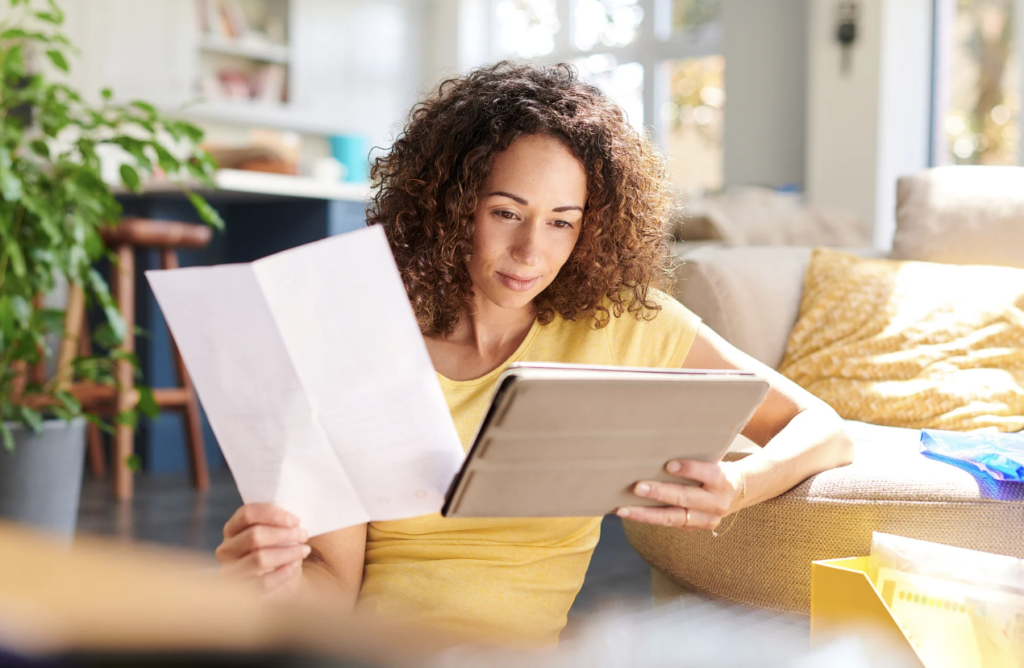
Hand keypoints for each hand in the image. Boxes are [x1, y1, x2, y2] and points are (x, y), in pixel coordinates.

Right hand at [216, 503, 310, 597]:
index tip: (296, 520)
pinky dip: (281, 574)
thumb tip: (295, 519)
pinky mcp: (240, 592)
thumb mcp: (276, 534)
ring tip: (304, 551)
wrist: (279, 584)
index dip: (273, 514)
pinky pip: (262, 583)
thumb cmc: (278, 551)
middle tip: (304, 535)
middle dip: (284, 534)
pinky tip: (292, 568)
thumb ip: (279, 523)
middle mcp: (226, 549)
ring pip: (259, 559)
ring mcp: (230, 571)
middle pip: (254, 535)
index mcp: (233, 528)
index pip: (247, 514)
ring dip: (287, 553)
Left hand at [616, 460, 743, 530]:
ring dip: (646, 514)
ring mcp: (706, 519)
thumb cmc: (716, 467)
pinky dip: (647, 519)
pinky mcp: (695, 528)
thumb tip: (666, 437)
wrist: (738, 491)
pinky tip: (628, 513)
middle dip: (660, 493)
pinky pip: (669, 524)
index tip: (668, 465)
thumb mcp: (714, 457)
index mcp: (723, 480)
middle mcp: (716, 502)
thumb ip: (697, 453)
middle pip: (685, 498)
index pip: (708, 474)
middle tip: (637, 487)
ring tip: (623, 509)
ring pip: (673, 518)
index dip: (689, 469)